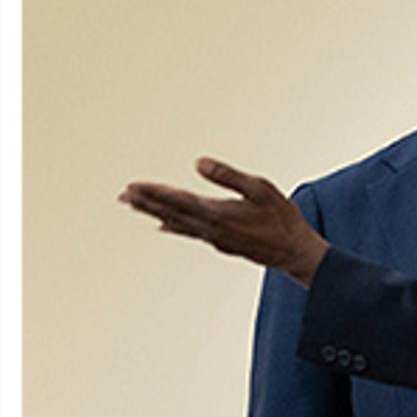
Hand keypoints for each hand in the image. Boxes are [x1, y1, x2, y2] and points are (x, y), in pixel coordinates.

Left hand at [121, 160, 322, 282]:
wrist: (293, 253)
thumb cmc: (281, 217)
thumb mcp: (260, 189)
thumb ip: (228, 176)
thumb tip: (198, 163)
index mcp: (217, 213)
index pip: (177, 200)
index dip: (153, 192)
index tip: (133, 186)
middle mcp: (209, 228)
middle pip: (170, 213)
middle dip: (146, 203)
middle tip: (123, 195)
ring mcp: (213, 238)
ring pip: (176, 224)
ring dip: (154, 213)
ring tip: (133, 205)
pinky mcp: (220, 242)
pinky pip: (189, 233)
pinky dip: (172, 227)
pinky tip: (163, 226)